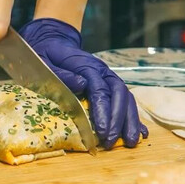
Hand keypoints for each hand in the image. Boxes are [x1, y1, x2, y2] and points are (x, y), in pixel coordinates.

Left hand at [20, 18, 147, 148]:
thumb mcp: (45, 62)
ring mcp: (108, 77)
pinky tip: (140, 132)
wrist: (52, 41)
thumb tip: (81, 84)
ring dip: (130, 121)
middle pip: (118, 94)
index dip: (103, 112)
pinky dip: (134, 117)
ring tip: (130, 141)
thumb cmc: (45, 56)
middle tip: (113, 142)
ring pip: (126, 98)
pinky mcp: (109, 84)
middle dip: (118, 120)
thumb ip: (61, 74)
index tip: (103, 132)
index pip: (100, 90)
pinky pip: (126, 100)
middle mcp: (102, 71)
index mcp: (87, 66)